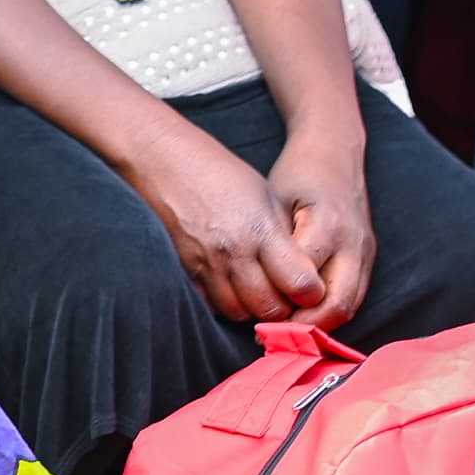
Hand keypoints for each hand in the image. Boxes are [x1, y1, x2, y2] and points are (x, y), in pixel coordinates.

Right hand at [121, 120, 329, 325]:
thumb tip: (302, 274)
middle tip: (284, 294)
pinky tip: (231, 285)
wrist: (163, 161)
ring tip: (257, 290)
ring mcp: (205, 264)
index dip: (311, 293)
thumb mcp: (266, 196)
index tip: (310, 288)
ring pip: (240, 313)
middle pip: (270, 308)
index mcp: (262, 231)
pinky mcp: (184, 270)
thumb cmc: (220, 173)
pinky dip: (226, 303)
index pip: (300, 285)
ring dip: (252, 307)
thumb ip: (285, 239)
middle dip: (283, 307)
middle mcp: (234, 253)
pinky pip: (211, 305)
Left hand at [264, 123, 378, 328]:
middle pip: (336, 304)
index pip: (305, 283)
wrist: (336, 152)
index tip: (256, 320)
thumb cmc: (298, 175)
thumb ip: (271, 243)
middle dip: (306, 326)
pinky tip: (304, 314)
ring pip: (350, 306)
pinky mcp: (370, 257)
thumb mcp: (274, 201)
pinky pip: (354, 296)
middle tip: (273, 334)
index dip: (282, 306)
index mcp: (326, 227)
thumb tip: (252, 285)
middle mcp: (353, 244)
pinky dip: (332, 311)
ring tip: (287, 330)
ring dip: (320, 323)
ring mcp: (366, 252)